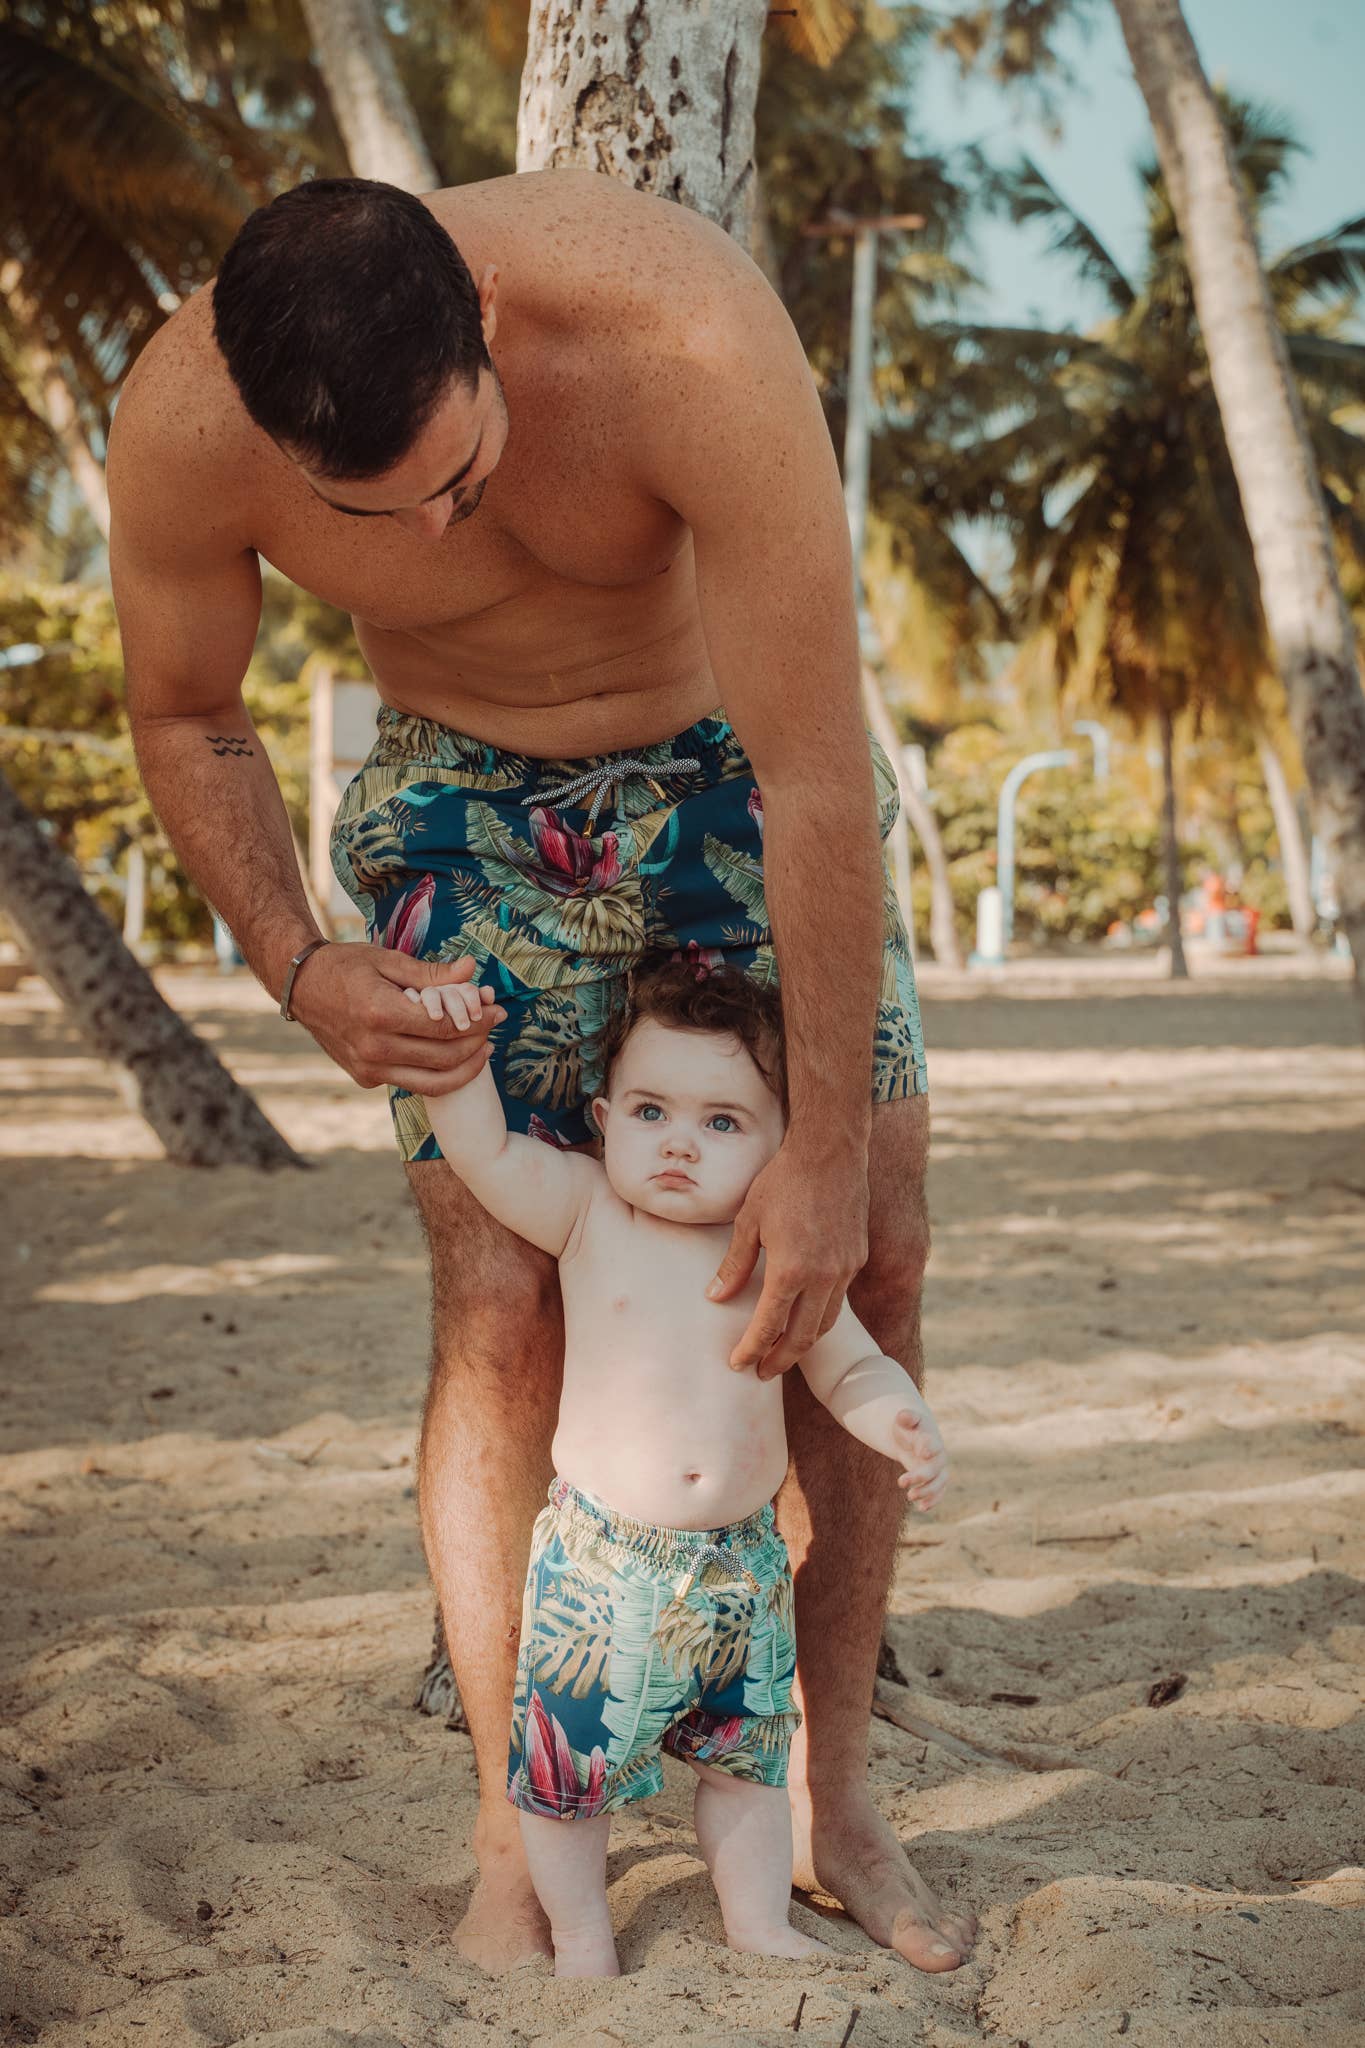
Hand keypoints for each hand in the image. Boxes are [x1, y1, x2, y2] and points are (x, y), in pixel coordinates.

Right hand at [286, 942, 505, 1093]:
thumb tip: (470, 970)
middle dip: (478, 1043)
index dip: (478, 1022)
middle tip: (496, 1028)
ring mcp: (368, 1068)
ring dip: (465, 1068)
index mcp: (380, 1013)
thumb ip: (431, 973)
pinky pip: (411, 1082)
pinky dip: (437, 1073)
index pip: (444, 1027)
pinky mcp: (366, 1078)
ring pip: (432, 1082)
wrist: (300, 986)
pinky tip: (453, 1056)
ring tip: (483, 1049)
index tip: (497, 1011)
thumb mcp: (387, 960)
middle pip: (444, 1057)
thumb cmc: (344, 966)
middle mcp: (374, 1048)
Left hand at [707, 1136, 868, 1379]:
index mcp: (791, 1270)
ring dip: (803, 1342)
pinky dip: (819, 1315)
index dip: (751, 1350)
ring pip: (825, 1323)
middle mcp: (823, 1277)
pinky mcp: (857, 1258)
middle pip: (802, 1337)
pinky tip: (804, 1313)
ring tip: (782, 1350)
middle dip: (780, 1360)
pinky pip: (838, 1299)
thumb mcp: (748, 1221)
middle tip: (761, 1373)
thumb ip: (734, 1265)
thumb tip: (715, 1297)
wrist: (830, 1153)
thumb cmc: (783, 1181)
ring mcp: (845, 1269)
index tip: (738, 1365)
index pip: (768, 1326)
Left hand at [893, 1407, 947, 1513]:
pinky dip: (933, 1500)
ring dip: (927, 1491)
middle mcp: (938, 1455)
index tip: (921, 1453)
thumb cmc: (908, 1427)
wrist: (916, 1436)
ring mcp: (938, 1469)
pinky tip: (921, 1507)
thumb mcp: (904, 1420)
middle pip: (935, 1468)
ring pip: (939, 1482)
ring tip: (909, 1496)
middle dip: (920, 1476)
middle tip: (900, 1482)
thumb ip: (906, 1417)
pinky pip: (939, 1492)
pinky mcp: (935, 1480)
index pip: (934, 1445)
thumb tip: (904, 1416)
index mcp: (931, 1439)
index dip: (929, 1448)